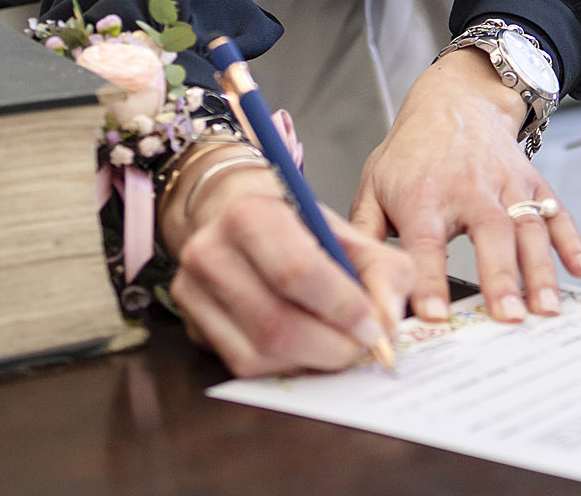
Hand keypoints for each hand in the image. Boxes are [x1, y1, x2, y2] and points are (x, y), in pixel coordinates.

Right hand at [166, 156, 411, 377]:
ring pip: (259, 354)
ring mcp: (193, 293)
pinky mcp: (192, 326)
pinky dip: (287, 367)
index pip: (297, 272)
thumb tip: (388, 319)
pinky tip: (309, 349)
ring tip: (341, 346)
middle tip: (364, 347)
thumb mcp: (345, 230)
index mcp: (249, 214)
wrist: (233, 213)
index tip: (375, 327)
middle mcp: (210, 252)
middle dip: (332, 346)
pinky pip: (246, 365)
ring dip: (312, 361)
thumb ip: (381, 268)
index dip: (343, 307)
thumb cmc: (293, 222)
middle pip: (276, 324)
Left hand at [351, 51, 580, 326]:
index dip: (428, 280)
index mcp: (424, 195)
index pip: (425, 243)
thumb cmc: (411, 153)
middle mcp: (470, 187)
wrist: (456, 98)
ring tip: (546, 310)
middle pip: (489, 233)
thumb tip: (356, 285)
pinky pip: (556, 211)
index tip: (434, 317)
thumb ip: (366, 237)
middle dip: (500, 277)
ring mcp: (507, 183)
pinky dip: (572, 240)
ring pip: (528, 226)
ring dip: (540, 269)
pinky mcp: (533, 181)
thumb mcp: (374, 186)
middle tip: (508, 319)